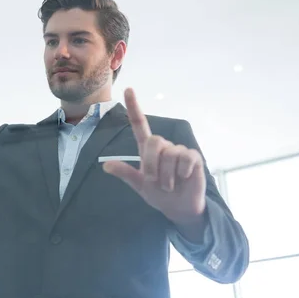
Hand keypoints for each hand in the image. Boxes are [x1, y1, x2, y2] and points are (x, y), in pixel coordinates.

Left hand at [102, 88, 205, 225]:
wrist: (178, 208)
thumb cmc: (159, 194)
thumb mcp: (139, 185)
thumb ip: (125, 173)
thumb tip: (105, 166)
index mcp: (147, 150)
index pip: (139, 124)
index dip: (134, 107)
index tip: (128, 89)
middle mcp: (163, 146)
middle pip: (154, 141)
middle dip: (153, 164)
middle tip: (156, 181)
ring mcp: (179, 151)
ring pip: (169, 154)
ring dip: (167, 175)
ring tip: (170, 184)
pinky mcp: (193, 157)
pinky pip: (185, 158)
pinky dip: (182, 172)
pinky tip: (184, 178)